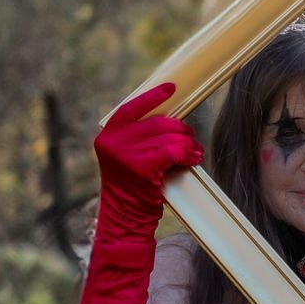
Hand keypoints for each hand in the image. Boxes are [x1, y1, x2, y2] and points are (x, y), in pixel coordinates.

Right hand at [92, 83, 201, 225]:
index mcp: (108, 134)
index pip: (131, 107)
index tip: (171, 88)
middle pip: (158, 123)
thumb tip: (170, 119)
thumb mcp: (127, 155)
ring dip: (188, 145)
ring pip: (169, 138)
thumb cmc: (132, 185)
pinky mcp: (141, 167)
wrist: (125, 215)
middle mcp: (114, 142)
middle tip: (191, 139)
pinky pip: (173, 152)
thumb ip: (139, 136)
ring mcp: (126, 154)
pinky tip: (192, 158)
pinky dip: (186, 154)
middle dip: (180, 130)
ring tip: (195, 152)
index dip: (152, 97)